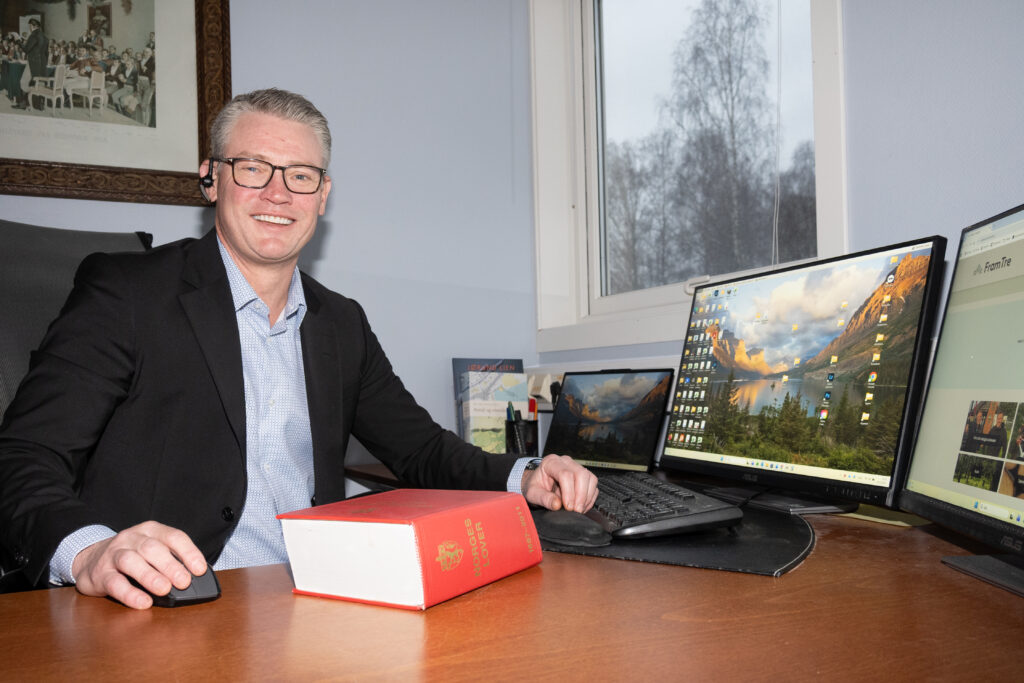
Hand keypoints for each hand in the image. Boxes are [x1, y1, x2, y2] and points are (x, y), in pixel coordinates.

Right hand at [71, 521, 206, 609]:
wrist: (89, 560)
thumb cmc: (130, 556)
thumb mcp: (151, 550)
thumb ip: (170, 559)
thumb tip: (194, 578)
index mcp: (150, 531)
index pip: (173, 536)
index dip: (189, 552)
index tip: (200, 569)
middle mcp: (131, 539)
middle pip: (152, 548)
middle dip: (170, 565)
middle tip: (184, 582)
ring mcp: (113, 555)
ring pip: (131, 561)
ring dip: (150, 576)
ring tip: (164, 589)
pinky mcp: (99, 574)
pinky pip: (114, 583)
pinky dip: (130, 594)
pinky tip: (143, 602)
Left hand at [522, 454, 597, 512]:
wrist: (538, 485)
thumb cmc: (534, 486)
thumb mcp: (532, 494)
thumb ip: (543, 498)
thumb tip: (556, 504)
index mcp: (551, 462)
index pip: (565, 474)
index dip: (569, 492)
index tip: (568, 507)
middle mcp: (565, 462)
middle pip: (581, 474)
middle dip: (581, 495)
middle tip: (576, 510)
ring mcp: (576, 467)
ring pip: (590, 479)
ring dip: (586, 497)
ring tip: (578, 510)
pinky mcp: (583, 476)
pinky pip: (593, 486)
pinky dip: (590, 498)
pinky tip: (581, 507)